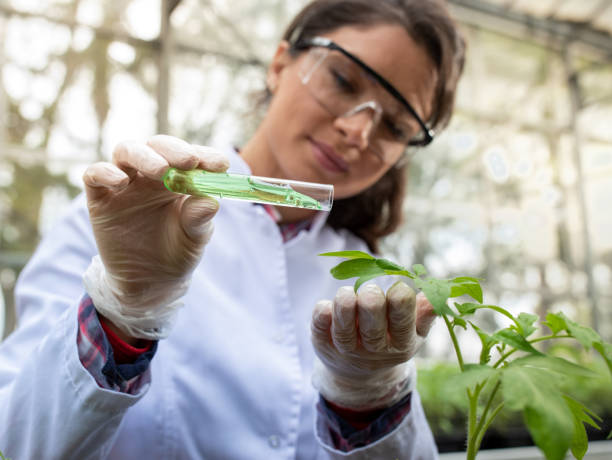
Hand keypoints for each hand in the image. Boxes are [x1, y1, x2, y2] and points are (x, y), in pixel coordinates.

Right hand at [82, 135, 228, 339]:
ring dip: (144, 156)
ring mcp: (125, 185)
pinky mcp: (100, 199)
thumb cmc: (177, 252)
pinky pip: (95, 175)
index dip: (206, 156)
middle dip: (174, 150)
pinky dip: (105, 172)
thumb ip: (200, 219)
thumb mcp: (194, 239)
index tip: (220, 165)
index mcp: (180, 179)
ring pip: (127, 152)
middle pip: (157, 146)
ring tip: (161, 170)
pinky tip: (120, 182)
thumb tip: (211, 202)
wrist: (149, 283)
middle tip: (189, 161)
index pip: (191, 157)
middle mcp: (152, 176)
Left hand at [311, 282, 435, 409]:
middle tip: (370, 291)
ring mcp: (346, 349)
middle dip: (371, 303)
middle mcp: (373, 350)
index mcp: (401, 344)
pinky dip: (322, 313)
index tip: (399, 286)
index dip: (401, 301)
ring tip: (347, 293)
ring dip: (345, 305)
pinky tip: (326, 306)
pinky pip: (319, 328)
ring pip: (344, 330)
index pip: (402, 323)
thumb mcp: (413, 332)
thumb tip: (434, 296)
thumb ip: (424, 314)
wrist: (358, 372)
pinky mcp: (322, 343)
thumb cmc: (391, 339)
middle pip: (373, 329)